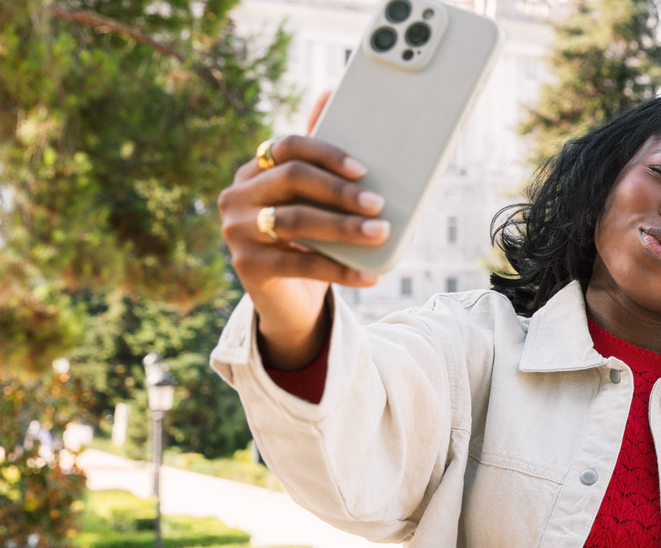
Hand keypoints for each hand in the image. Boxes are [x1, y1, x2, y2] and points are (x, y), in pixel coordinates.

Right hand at [218, 90, 386, 368]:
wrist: (288, 298)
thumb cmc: (307, 238)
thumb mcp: (313, 198)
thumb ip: (318, 155)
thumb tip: (329, 92)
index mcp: (254, 170)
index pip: (286, 146)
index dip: (326, 153)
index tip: (364, 169)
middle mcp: (237, 196)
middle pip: (292, 179)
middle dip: (340, 191)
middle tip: (379, 204)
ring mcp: (236, 231)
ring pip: (297, 221)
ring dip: (345, 228)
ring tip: (381, 234)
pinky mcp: (246, 267)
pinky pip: (301, 264)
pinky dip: (340, 269)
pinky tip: (370, 274)